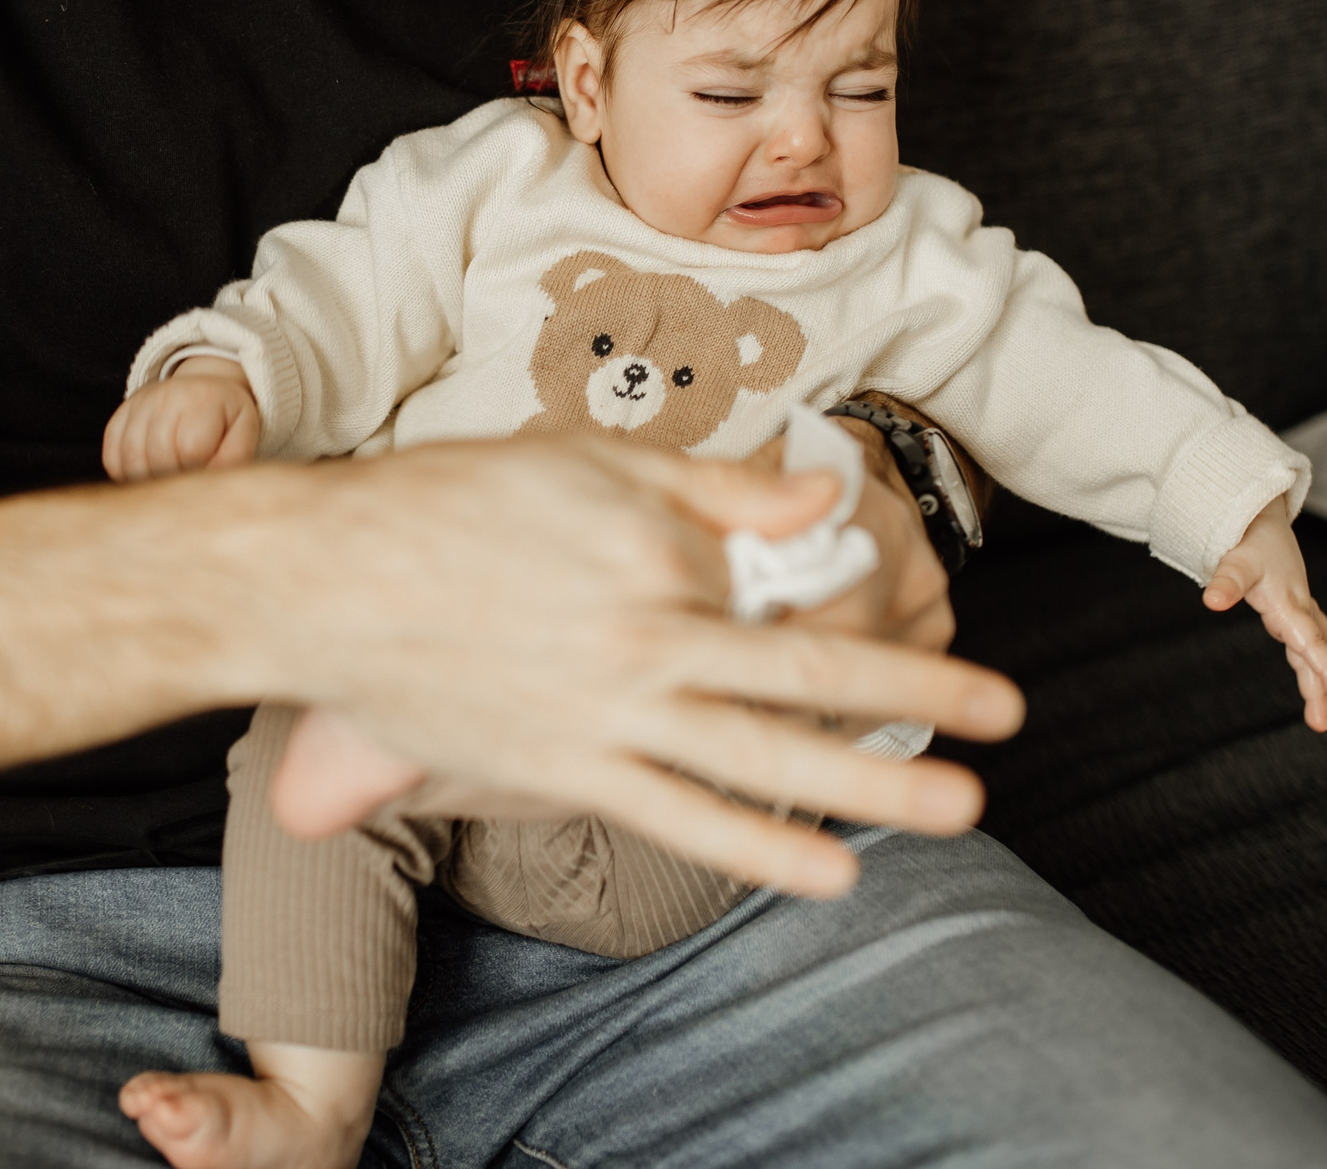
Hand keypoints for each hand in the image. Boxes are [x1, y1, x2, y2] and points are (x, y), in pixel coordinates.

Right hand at [103, 358, 259, 480]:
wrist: (203, 388)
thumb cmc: (225, 418)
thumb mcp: (244, 431)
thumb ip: (235, 457)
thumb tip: (210, 484)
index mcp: (202, 399)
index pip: (191, 450)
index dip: (198, 473)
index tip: (206, 476)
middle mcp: (166, 396)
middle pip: (159, 456)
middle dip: (173, 479)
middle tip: (186, 484)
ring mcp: (138, 404)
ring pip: (132, 459)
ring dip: (149, 480)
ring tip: (167, 482)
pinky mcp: (119, 416)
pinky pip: (112, 457)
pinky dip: (126, 474)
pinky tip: (147, 474)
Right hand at [240, 433, 1024, 898]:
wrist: (322, 579)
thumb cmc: (448, 499)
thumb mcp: (587, 457)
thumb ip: (712, 484)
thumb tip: (823, 497)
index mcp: (658, 550)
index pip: (794, 590)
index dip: (883, 621)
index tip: (944, 633)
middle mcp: (647, 636)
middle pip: (807, 675)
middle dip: (917, 700)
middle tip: (1004, 723)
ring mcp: (606, 711)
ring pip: (762, 758)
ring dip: (870, 786)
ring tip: (956, 811)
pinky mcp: (563, 767)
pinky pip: (679, 817)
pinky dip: (759, 847)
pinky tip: (828, 870)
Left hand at [1202, 498, 1326, 730]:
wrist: (1260, 515)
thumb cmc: (1247, 539)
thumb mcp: (1234, 560)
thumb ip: (1225, 582)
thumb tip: (1212, 602)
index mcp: (1288, 603)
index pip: (1310, 641)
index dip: (1324, 668)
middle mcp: (1299, 609)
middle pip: (1315, 652)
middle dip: (1322, 686)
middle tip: (1323, 723)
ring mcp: (1300, 609)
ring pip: (1317, 647)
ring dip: (1325, 676)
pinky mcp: (1294, 608)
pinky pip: (1312, 639)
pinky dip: (1319, 659)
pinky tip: (1320, 679)